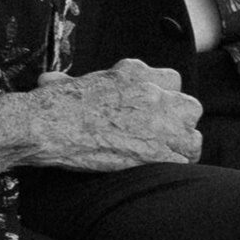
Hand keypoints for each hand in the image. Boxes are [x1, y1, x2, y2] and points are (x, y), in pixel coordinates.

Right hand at [0, 59, 202, 173]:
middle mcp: (151, 92)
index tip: (154, 110)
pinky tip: (161, 167)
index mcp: (133, 71)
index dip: (165, 98)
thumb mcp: (72, 80)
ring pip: (192, 135)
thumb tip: (52, 82)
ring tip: (165, 154)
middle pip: (189, 106)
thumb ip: (80, 81)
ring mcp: (157, 121)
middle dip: (179, 121)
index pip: (171, 80)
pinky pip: (184, 159)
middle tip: (162, 134)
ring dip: (181, 145)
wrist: (48, 126)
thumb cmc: (53, 104)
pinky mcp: (156, 151)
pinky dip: (176, 165)